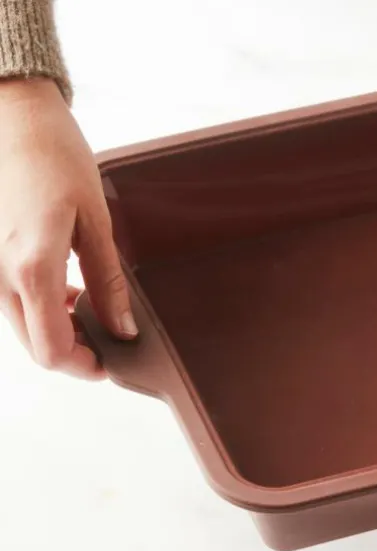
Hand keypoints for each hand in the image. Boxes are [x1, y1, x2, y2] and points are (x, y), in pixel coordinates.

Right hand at [0, 78, 136, 378]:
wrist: (14, 116)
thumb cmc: (56, 158)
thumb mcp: (96, 222)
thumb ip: (108, 281)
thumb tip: (123, 328)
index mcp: (30, 267)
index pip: (51, 349)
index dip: (83, 366)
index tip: (112, 361)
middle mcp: (0, 273)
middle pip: (36, 344)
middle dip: (74, 351)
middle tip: (112, 337)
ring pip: (24, 324)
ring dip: (60, 329)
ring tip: (95, 308)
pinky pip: (14, 300)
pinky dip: (44, 308)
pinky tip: (72, 291)